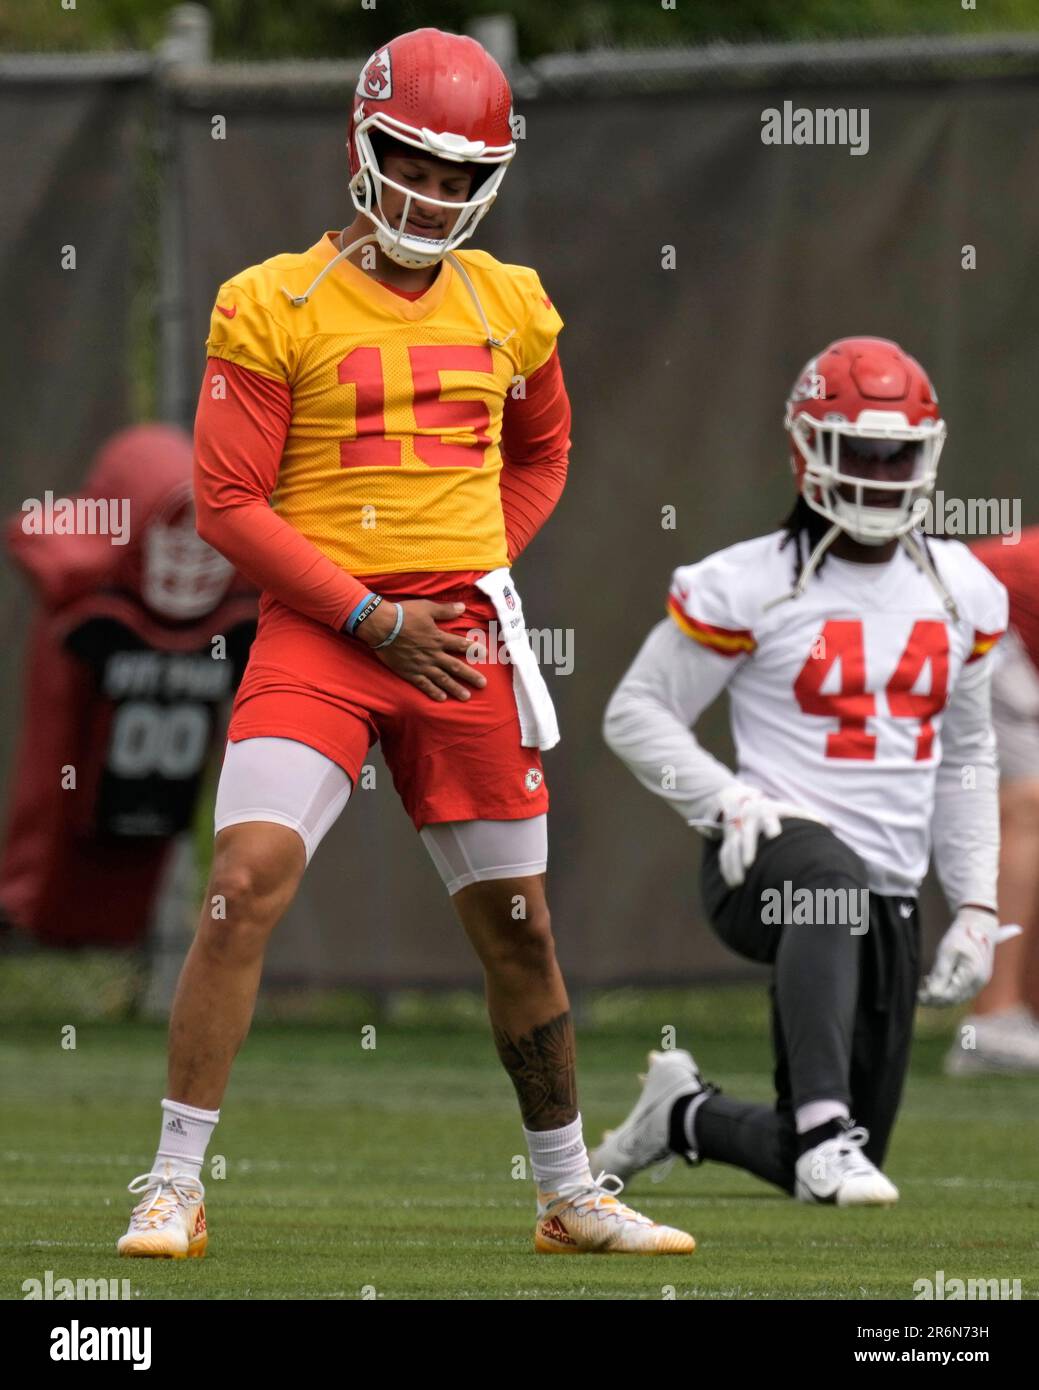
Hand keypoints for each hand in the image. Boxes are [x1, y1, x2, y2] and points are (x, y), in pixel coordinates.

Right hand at [357, 599, 486, 702]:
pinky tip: (442, 699)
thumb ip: (445, 610)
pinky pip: (424, 685)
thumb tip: (462, 607)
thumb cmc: (403, 614)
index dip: (474, 649)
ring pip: (442, 679)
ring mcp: (422, 665)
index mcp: (438, 638)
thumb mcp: (426, 607)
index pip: (461, 645)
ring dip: (455, 688)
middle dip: (470, 676)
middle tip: (483, 684)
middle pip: (455, 667)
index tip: (485, 655)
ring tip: (466, 696)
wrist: (381, 626)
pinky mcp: (410, 672)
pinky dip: (433, 692)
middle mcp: (433, 654)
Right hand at [716, 783, 824, 887]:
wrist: (741, 802)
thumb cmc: (773, 811)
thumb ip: (806, 817)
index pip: (768, 818)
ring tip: (739, 883)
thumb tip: (827, 826)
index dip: (771, 825)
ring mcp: (735, 831)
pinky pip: (724, 855)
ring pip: (732, 847)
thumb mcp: (787, 809)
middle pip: (746, 834)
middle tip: (749, 865)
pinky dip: (726, 869)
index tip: (774, 835)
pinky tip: (732, 884)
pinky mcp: (727, 840)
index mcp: (766, 812)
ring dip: (733, 864)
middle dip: (747, 848)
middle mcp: (748, 820)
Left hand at [917, 907, 1022, 1007]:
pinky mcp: (976, 982)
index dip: (931, 997)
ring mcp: (979, 983)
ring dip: (940, 996)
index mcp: (973, 975)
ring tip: (925, 986)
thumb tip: (932, 993)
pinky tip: (935, 982)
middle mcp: (979, 983)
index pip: (949, 996)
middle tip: (918, 993)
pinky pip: (960, 993)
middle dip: (934, 999)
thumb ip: (940, 973)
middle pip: (953, 1000)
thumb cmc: (960, 935)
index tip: (917, 994)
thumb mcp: (946, 950)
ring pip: (956, 999)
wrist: (978, 925)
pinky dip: (947, 992)